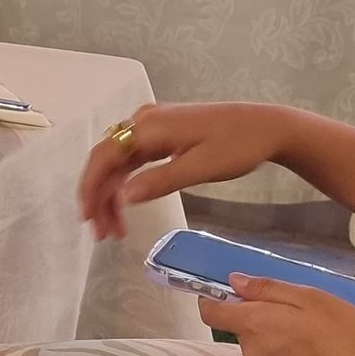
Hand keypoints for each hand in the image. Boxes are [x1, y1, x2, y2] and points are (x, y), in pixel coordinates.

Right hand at [79, 101, 292, 239]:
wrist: (266, 126)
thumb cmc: (238, 145)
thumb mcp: (201, 167)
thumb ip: (161, 181)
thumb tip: (123, 197)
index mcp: (150, 126)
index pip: (105, 156)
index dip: (90, 187)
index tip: (87, 219)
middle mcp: (144, 121)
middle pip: (106, 159)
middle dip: (98, 197)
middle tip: (102, 234)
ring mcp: (152, 125)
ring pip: (118, 161)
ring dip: (111, 193)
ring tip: (115, 229)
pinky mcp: (162, 133)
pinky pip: (132, 158)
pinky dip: (126, 183)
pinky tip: (127, 205)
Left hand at [198, 276, 354, 355]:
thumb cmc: (346, 333)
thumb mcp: (311, 298)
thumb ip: (268, 290)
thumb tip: (234, 282)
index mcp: (254, 327)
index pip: (211, 313)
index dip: (214, 297)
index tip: (233, 287)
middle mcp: (253, 353)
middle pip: (241, 326)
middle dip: (260, 312)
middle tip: (298, 302)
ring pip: (262, 342)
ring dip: (278, 330)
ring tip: (314, 322)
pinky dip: (289, 347)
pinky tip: (319, 344)